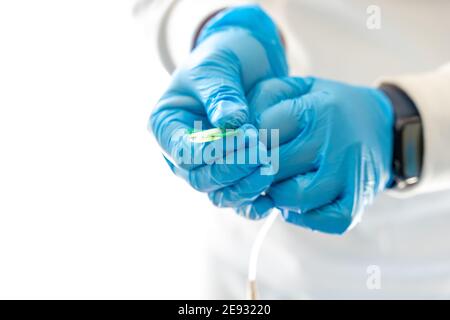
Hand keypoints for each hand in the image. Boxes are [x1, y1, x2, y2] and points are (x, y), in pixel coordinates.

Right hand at [150, 6, 285, 194]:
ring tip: (270, 167)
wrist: (243, 62)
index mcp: (167, 127)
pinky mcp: (230, 171)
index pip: (184, 152)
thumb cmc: (220, 59)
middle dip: (232, 169)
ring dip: (244, 186)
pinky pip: (236, 195)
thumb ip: (219, 93)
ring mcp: (206, 165)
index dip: (213, 151)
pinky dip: (252, 201)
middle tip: (263, 152)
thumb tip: (231, 121)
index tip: (246, 136)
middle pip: (201, 178)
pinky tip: (269, 202)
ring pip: (219, 193)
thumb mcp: (214, 66)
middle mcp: (183, 152)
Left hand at [210, 77, 394, 233]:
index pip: (262, 133)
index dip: (245, 143)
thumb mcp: (299, 88)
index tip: (243, 145)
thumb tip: (232, 124)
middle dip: (256, 170)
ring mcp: (349, 173)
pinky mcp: (358, 198)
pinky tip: (296, 202)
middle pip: (273, 167)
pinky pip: (325, 219)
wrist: (383, 125)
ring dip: (277, 194)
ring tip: (276, 183)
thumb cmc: (329, 107)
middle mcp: (334, 141)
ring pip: (294, 196)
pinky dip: (304, 216)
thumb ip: (264, 97)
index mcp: (316, 110)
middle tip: (255, 167)